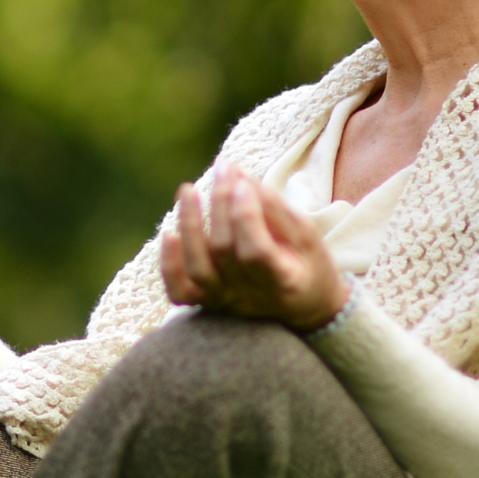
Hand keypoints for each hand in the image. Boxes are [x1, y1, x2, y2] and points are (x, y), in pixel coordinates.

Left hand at [159, 163, 349, 330]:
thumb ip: (273, 206)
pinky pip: (180, 291)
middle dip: (220, 201)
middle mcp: (250, 296)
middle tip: (224, 168)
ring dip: (189, 226)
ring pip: (197, 270)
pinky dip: (169, 264)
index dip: (245, 213)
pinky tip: (169, 233)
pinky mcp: (209, 303)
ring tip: (188, 190)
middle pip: (223, 249)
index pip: (255, 250)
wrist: (305, 309)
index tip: (243, 181)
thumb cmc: (309, 266)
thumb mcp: (306, 234)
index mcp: (282, 281)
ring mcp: (226, 302)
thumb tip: (237, 174)